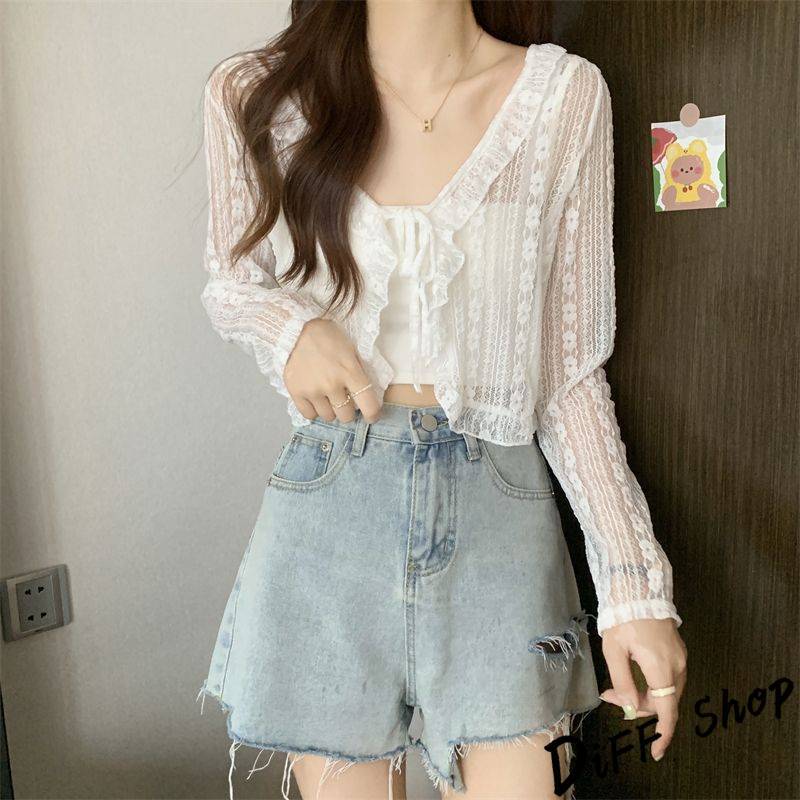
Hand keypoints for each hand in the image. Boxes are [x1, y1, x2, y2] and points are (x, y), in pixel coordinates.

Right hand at [284, 318, 381, 422]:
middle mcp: (332, 384)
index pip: (369, 406)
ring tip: (328, 397)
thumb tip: (367, 397)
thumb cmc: (329, 337)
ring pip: (328, 417)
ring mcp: (312, 390)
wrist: (298, 328)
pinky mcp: (296, 392)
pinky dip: (314, 410)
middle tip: (344, 399)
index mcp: (350, 372)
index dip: (372, 415)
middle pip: (346, 416)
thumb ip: (359, 374)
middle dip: (348, 410)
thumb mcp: (352, 351)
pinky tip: (315, 399)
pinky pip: (309, 415)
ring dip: (330, 410)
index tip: (371, 416)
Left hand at [599, 618, 687, 760]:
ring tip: (615, 686)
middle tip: (610, 696)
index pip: (667, 711)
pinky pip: (669, 677)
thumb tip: (628, 708)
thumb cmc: (624, 618)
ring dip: (644, 695)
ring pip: (667, 691)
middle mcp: (677, 666)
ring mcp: (681, 658)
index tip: (656, 752)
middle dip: (639, 707)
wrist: (639, 590)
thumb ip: (622, 682)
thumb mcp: (614, 651)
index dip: (663, 734)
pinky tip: (632, 675)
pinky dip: (652, 684)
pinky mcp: (678, 651)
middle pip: (664, 702)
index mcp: (662, 668)